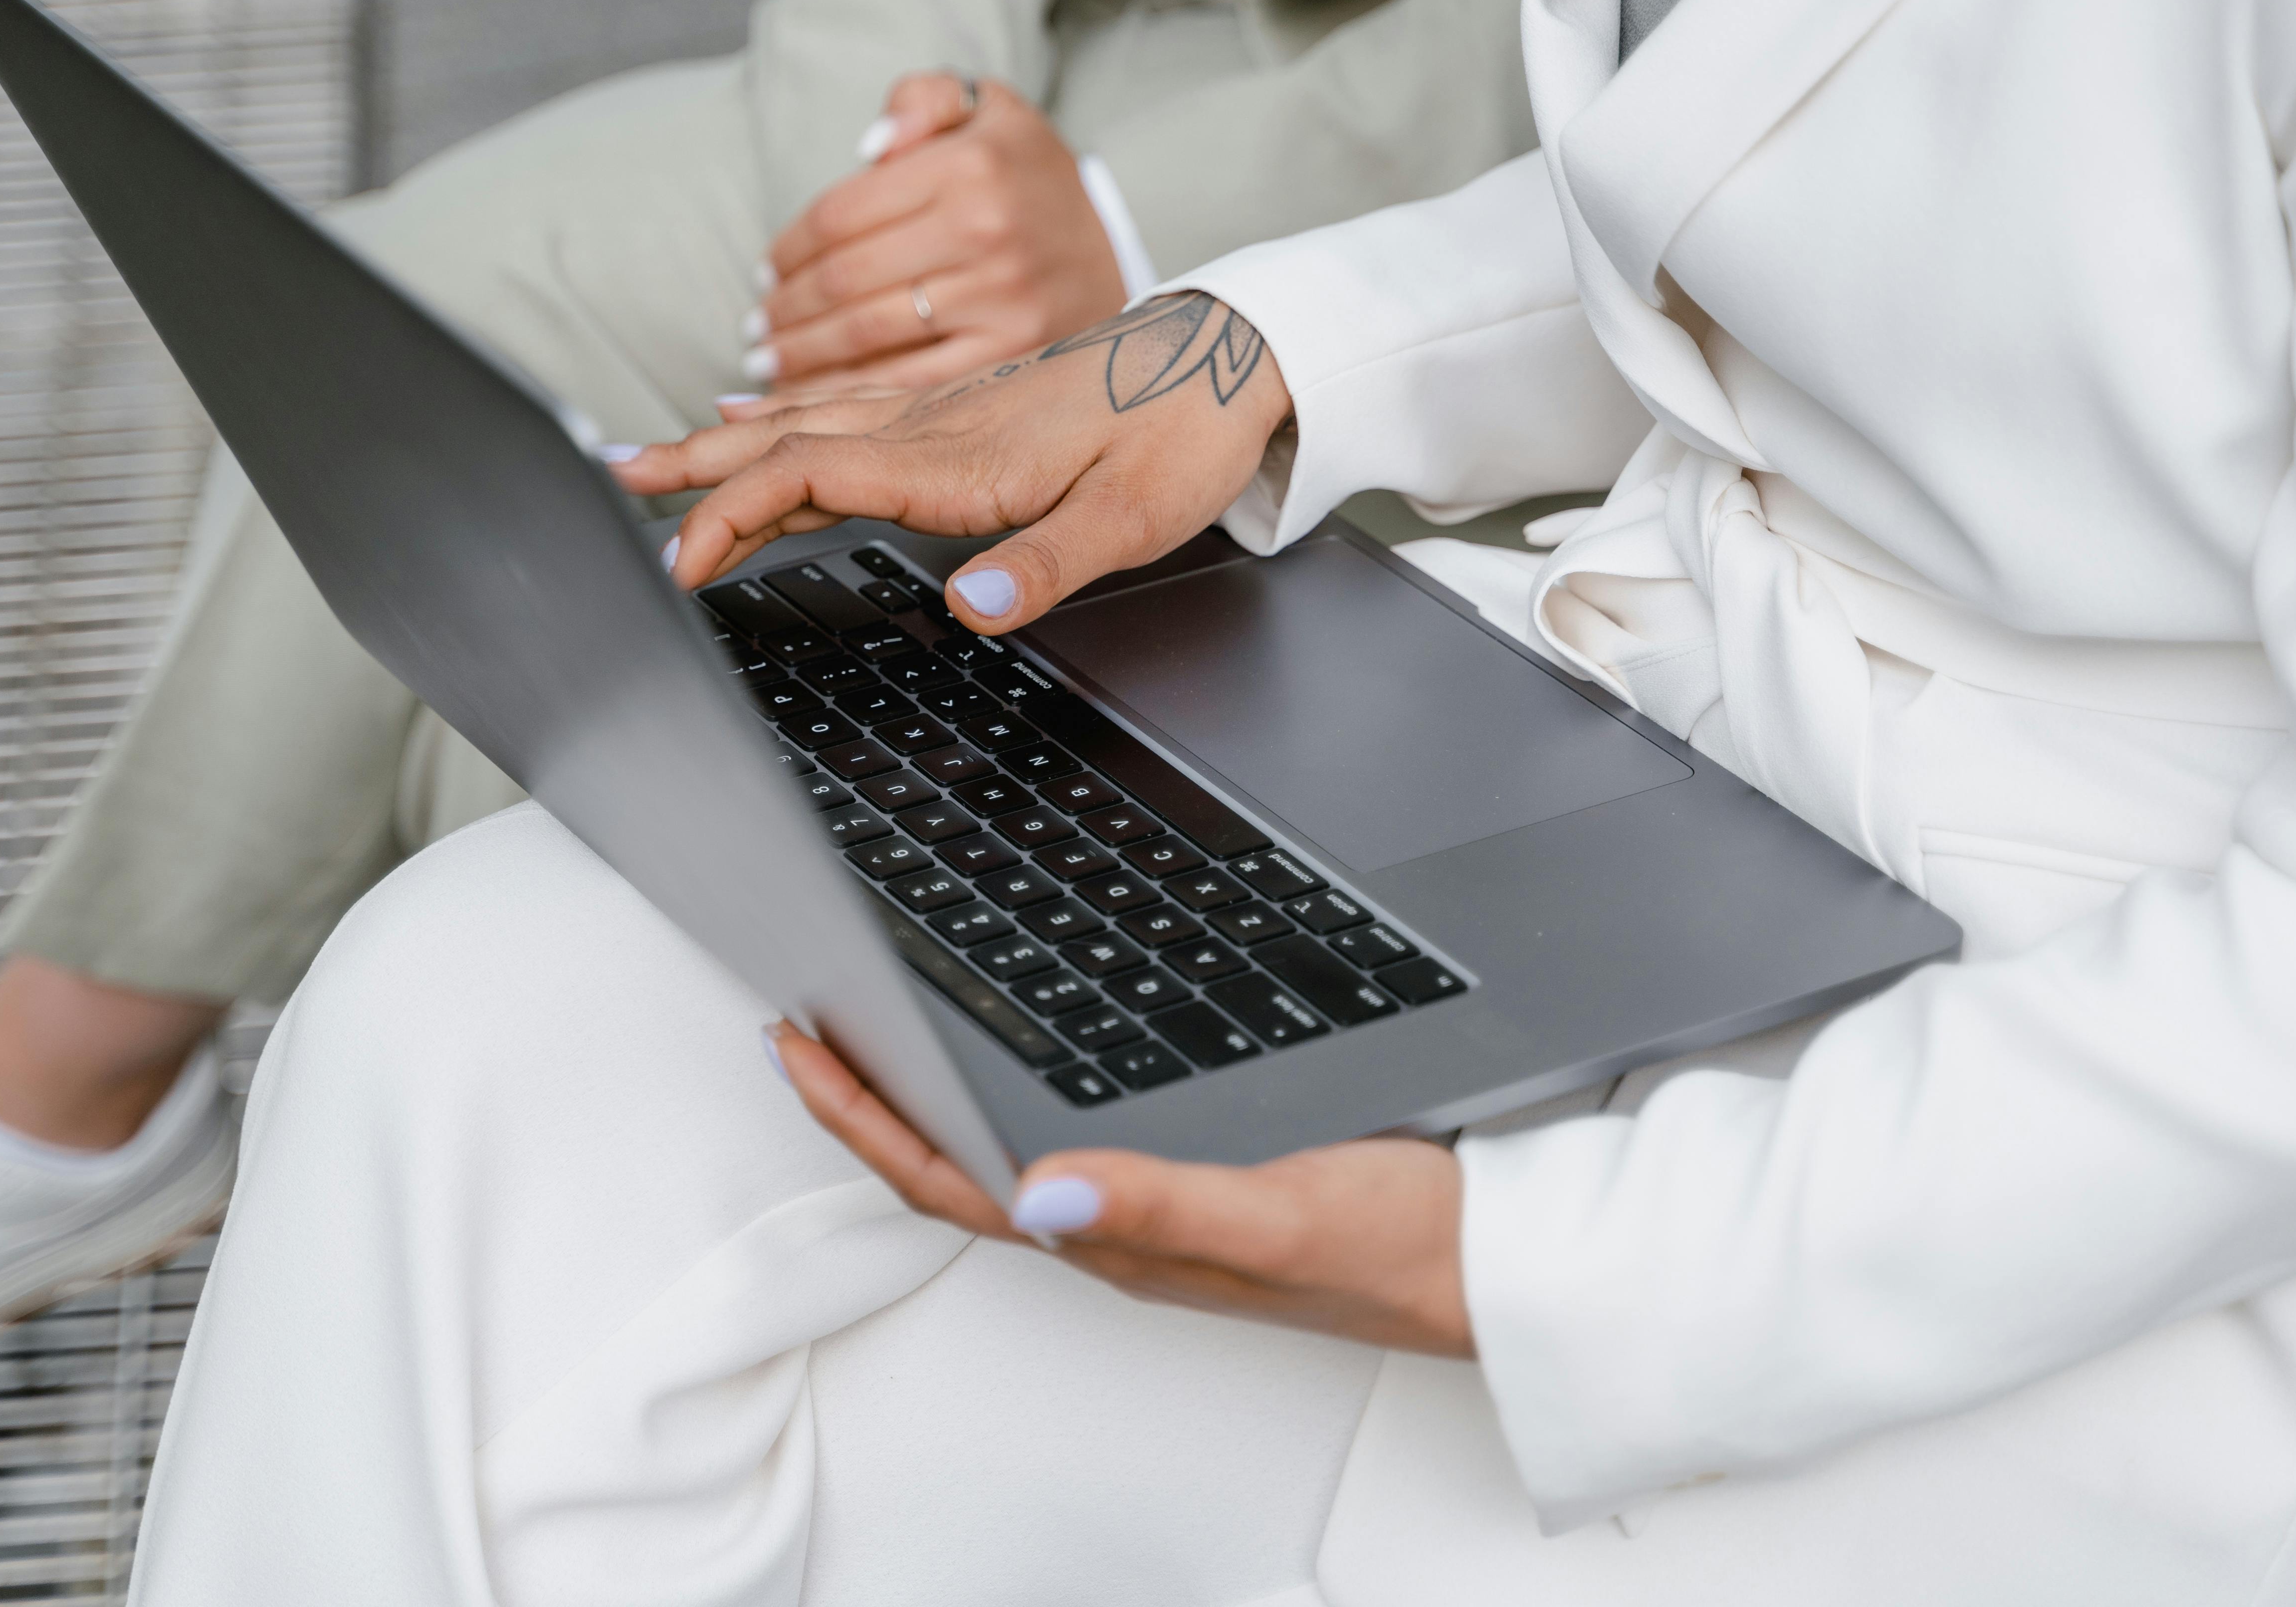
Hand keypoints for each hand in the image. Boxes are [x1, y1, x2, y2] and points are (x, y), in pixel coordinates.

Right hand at [618, 292, 1292, 624]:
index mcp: (964, 455)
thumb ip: (1048, 564)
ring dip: (725, 440)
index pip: (814, 473)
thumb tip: (970, 605)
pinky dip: (785, 418)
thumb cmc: (1187, 429)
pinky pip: (849, 409)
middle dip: (693, 465)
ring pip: (809, 420)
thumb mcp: (1138, 514)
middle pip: (787, 439)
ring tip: (652, 455)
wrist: (1235, 353)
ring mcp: (947, 409)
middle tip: (612, 480)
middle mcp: (940, 424)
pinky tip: (754, 415)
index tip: (680, 558)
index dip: (734, 513)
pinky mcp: (965, 405)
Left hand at [745, 74, 1129, 395]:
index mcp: (969, 166)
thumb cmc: (1029, 179)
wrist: (1120, 245)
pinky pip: (909, 383)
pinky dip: (849, 395)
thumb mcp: (989, 109)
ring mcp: (1003, 299)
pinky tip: (813, 399)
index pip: (841, 214)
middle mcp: (987, 232)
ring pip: (867, 335)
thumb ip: (923, 100)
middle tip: (754, 330)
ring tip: (769, 362)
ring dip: (802, 355)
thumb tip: (869, 146)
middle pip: (845, 280)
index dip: (787, 249)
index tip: (764, 272)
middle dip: (785, 310)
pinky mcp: (1015, 355)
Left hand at [770, 1022, 1472, 1354]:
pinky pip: (1066, 1136)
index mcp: (1120, 1241)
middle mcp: (1121, 1228)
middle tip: (806, 1026)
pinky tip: (1010, 1054)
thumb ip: (1165, 1204)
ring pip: (1002, 1149)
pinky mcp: (1196, 1179)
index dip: (862, 1116)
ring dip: (928, 1094)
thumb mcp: (1282, 1214)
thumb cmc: (1403, 1254)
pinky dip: (1008, 1088)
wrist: (1497, 1269)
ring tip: (876, 1032)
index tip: (798, 1047)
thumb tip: (1042, 1190)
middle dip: (870, 1098)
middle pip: (955, 1164)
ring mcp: (1155, 1207)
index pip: (950, 1180)